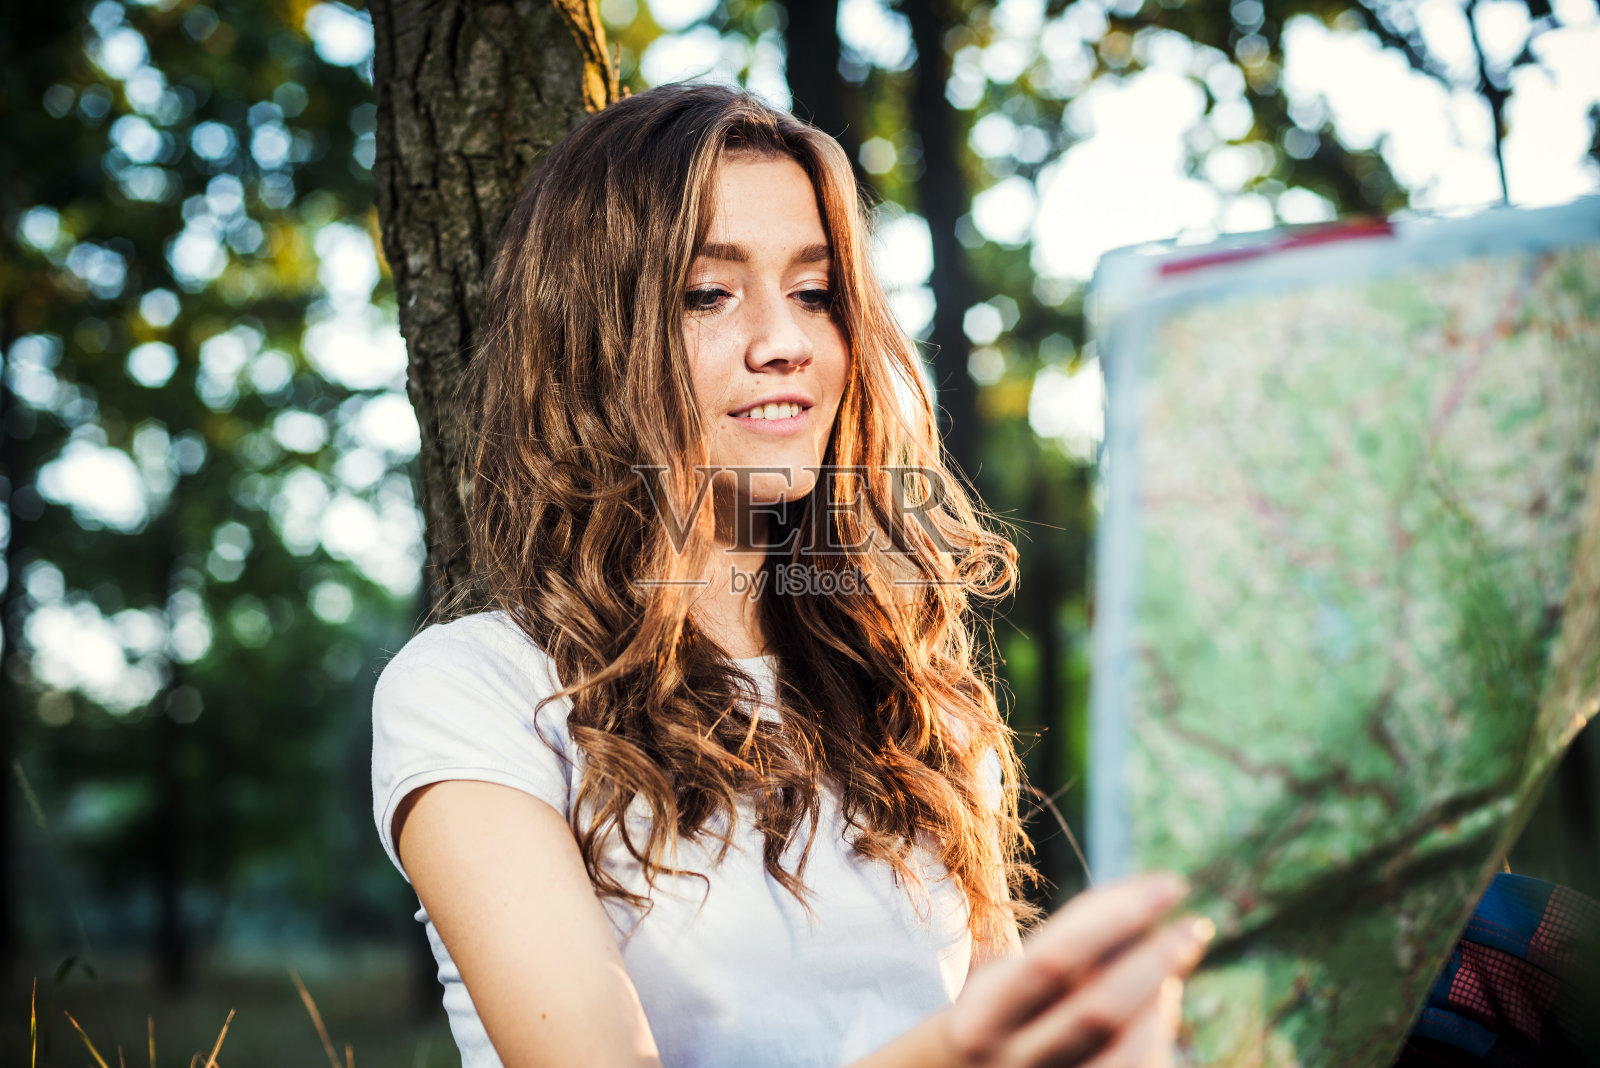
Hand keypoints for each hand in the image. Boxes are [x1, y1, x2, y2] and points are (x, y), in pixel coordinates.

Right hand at [943, 873, 1210, 1067]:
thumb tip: (1129, 907)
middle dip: (1155, 961)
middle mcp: (1011, 1062)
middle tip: (1195, 925)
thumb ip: (1048, 950)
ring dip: (1159, 1000)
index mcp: (979, 1017)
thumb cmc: (981, 1026)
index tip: (1167, 885)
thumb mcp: (987, 986)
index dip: (1117, 917)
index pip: (1055, 958)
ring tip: (1174, 961)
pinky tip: (1162, 1005)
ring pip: (1124, 1050)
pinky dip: (1156, 1037)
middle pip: (1099, 1008)